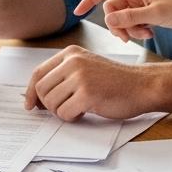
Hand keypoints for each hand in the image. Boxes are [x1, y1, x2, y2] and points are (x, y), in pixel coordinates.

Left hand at [23, 46, 158, 121]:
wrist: (141, 85)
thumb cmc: (115, 81)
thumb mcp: (86, 68)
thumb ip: (63, 76)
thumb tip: (35, 97)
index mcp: (70, 53)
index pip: (38, 73)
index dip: (30, 92)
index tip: (30, 105)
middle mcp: (73, 61)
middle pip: (41, 90)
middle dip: (49, 105)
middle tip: (64, 109)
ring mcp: (80, 77)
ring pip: (51, 103)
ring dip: (62, 112)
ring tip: (78, 108)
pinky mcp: (87, 94)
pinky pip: (64, 113)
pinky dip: (72, 118)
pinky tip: (85, 112)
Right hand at [74, 0, 171, 41]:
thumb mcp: (155, 14)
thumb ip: (130, 17)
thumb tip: (107, 20)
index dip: (89, 0)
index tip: (78, 13)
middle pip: (112, 9)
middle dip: (117, 24)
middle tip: (126, 37)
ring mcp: (143, 4)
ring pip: (123, 18)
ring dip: (129, 29)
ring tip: (144, 35)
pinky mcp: (150, 14)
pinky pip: (134, 23)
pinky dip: (138, 31)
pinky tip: (150, 34)